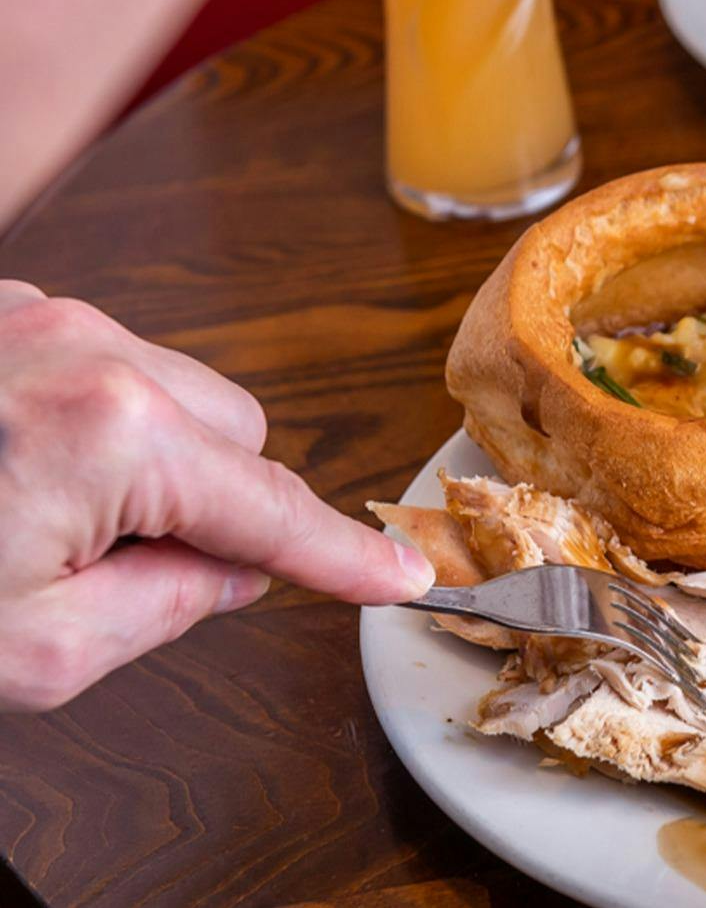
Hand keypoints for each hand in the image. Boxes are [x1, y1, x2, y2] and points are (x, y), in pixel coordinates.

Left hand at [0, 281, 434, 710]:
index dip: (343, 556)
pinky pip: (96, 364)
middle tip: (119, 568)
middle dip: (208, 500)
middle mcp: (84, 347)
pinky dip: (88, 419)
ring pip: (168, 391)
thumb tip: (225, 572)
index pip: (272, 508)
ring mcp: (33, 315)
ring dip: (145, 456)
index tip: (404, 575)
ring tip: (41, 517)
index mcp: (113, 431)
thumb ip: (161, 608)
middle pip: (233, 433)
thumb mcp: (34, 651)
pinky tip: (17, 470)